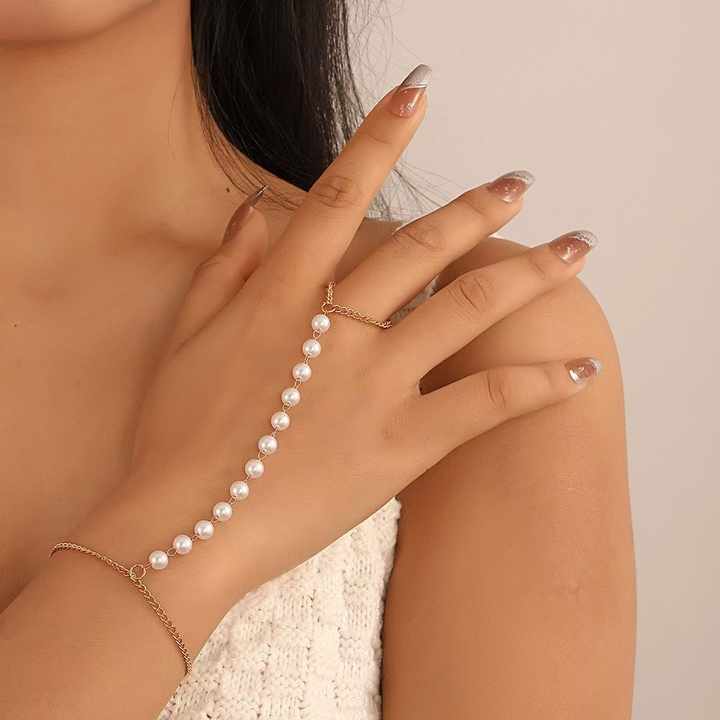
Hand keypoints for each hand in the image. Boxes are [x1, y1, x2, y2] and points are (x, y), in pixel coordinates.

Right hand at [112, 67, 600, 595]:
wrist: (188, 529)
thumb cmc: (176, 436)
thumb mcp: (185, 339)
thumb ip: (224, 269)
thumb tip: (254, 211)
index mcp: (280, 297)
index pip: (339, 197)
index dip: (379, 138)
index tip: (418, 94)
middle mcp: (338, 328)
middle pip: (425, 248)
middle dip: (479, 209)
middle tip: (521, 184)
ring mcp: (375, 385)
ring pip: (469, 310)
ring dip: (530, 274)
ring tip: (576, 250)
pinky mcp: (402, 445)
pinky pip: (485, 404)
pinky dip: (538, 384)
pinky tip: (581, 368)